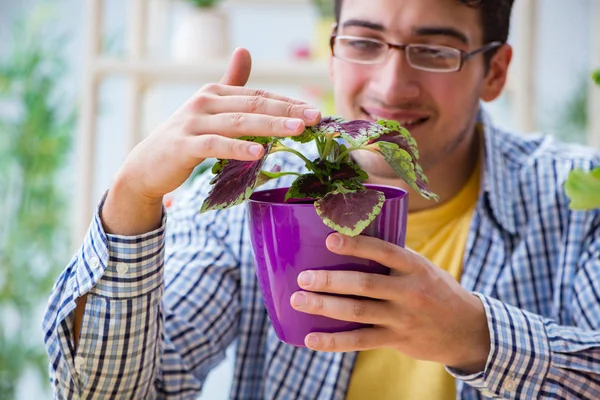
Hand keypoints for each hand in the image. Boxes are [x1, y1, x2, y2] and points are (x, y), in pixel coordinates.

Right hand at [118, 47, 321, 202]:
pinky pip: (216, 145)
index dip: (288, 102)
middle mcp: (205, 102)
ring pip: (238, 122)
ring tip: (297, 131)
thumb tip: (244, 51)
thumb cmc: (185, 138)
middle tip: (315, 117)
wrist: (146, 165)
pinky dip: (238, 148)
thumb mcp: (209, 110)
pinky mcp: (184, 145)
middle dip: (287, 110)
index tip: (314, 111)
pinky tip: (260, 152)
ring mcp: (193, 122)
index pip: (258, 95)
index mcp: (215, 92)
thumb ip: (229, 85)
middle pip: (253, 104)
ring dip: (270, 125)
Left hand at [290, 234, 490, 373]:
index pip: (384, 251)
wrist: (467, 330)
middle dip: (331, 281)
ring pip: (358, 312)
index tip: (330, 240)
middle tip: (304, 278)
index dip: (357, 245)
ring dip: (325, 307)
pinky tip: (311, 339)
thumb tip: (353, 238)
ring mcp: (402, 318)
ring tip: (299, 301)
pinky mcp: (395, 340)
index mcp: (415, 267)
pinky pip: (360, 341)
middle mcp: (409, 292)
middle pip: (364, 285)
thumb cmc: (437, 290)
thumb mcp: (424, 268)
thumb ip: (394, 259)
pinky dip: (334, 341)